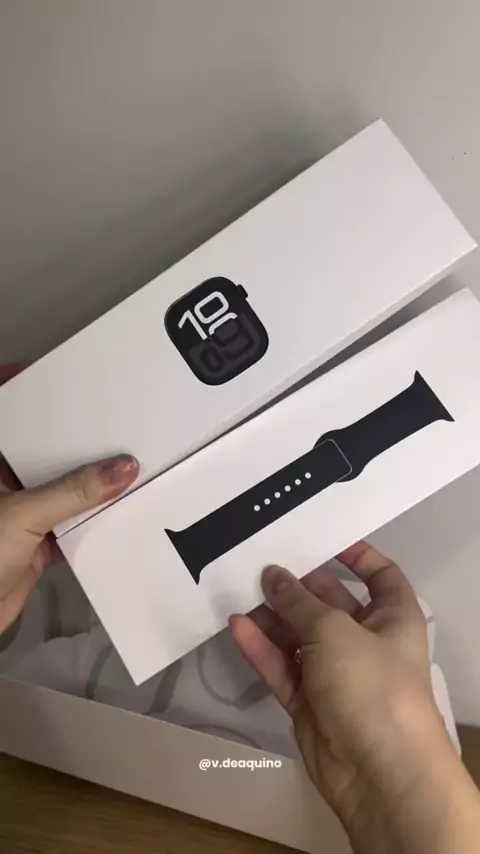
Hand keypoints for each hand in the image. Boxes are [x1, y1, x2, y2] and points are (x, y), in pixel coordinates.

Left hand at [0, 364, 138, 633]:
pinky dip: (91, 520)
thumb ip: (75, 492)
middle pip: (39, 454)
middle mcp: (3, 486)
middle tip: (110, 414)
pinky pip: (68, 525)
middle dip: (71, 439)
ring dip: (85, 481)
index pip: (9, 419)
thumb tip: (126, 467)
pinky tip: (121, 506)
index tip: (54, 372)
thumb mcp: (23, 515)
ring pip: (57, 489)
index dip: (20, 391)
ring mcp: (18, 517)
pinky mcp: (34, 547)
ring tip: (125, 452)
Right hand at [230, 543, 479, 853]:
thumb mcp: (335, 630)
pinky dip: (262, 649)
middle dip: (297, 586)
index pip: (380, 576)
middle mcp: (366, 641)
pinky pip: (283, 666)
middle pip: (329, 603)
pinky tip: (236, 626)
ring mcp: (336, 672)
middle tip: (258, 562)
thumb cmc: (371, 684)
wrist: (378, 771)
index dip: (357, 556)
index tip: (321, 540)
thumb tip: (273, 575)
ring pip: (299, 635)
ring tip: (237, 590)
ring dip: (272, 617)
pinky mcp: (309, 700)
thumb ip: (298, 602)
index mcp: (393, 617)